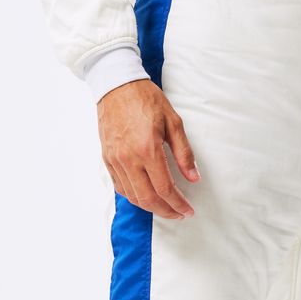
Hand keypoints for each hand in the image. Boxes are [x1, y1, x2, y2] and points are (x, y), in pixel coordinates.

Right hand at [96, 79, 198, 218]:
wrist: (116, 85)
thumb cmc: (146, 99)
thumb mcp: (173, 121)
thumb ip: (184, 153)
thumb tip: (194, 177)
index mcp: (147, 149)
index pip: (165, 189)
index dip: (178, 204)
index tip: (188, 210)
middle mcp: (128, 159)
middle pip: (148, 199)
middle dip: (166, 211)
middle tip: (179, 214)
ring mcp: (115, 160)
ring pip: (132, 196)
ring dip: (150, 207)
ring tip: (165, 207)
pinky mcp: (106, 158)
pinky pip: (120, 186)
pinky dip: (134, 196)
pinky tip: (146, 196)